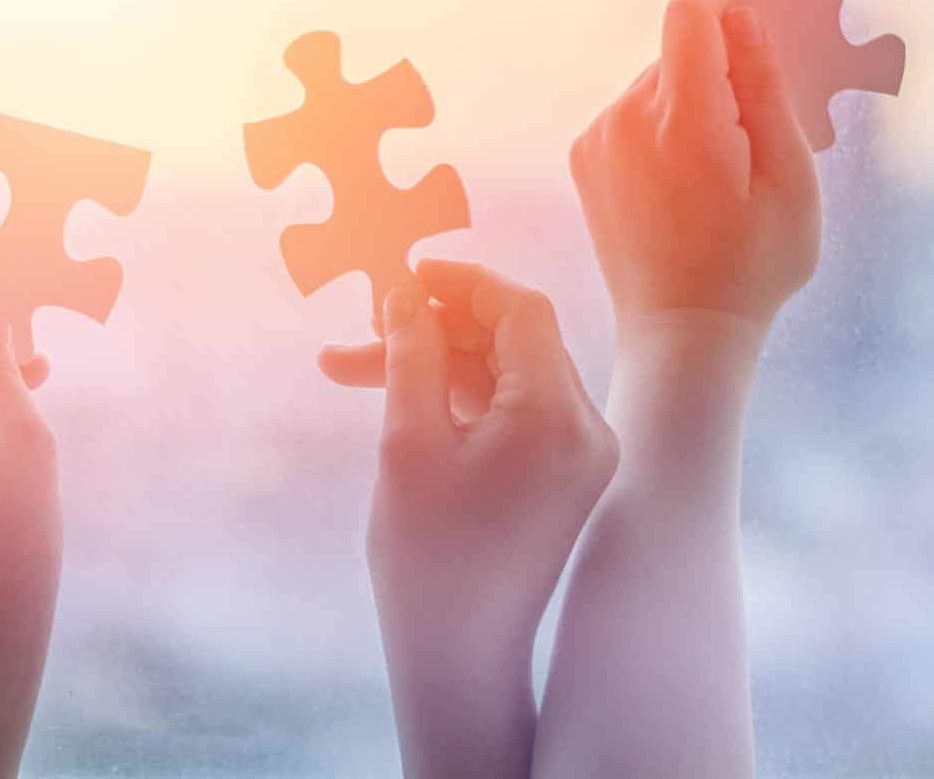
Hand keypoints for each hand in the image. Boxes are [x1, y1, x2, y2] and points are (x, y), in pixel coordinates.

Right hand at [368, 265, 614, 682]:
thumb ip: (411, 354)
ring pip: (504, 378)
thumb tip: (407, 294)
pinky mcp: (563, 480)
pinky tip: (396, 402)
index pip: (521, 311)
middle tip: (359, 334)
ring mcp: (579, 458)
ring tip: (347, 370)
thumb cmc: (430, 557)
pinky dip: (458, 401)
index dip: (461, 282)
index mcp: (557, 417)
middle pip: (512, 342)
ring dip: (434, 366)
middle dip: (432, 330)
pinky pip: (513, 414)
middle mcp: (586, 431)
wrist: (462, 658)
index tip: (404, 276)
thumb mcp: (407, 441)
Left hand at [569, 0, 819, 335]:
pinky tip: (678, 189)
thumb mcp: (791, 175)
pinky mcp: (584, 157)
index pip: (691, 13)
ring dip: (688, 109)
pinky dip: (660, 134)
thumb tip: (743, 15)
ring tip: (709, 180)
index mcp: (684, 119)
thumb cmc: (754, 262)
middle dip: (717, 80)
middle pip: (677, 50)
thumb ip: (766, 86)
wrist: (683, 329)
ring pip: (655, 83)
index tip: (752, 74)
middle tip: (741, 153)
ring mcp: (598, 137)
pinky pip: (631, 114)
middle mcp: (626, 117)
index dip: (730, 25)